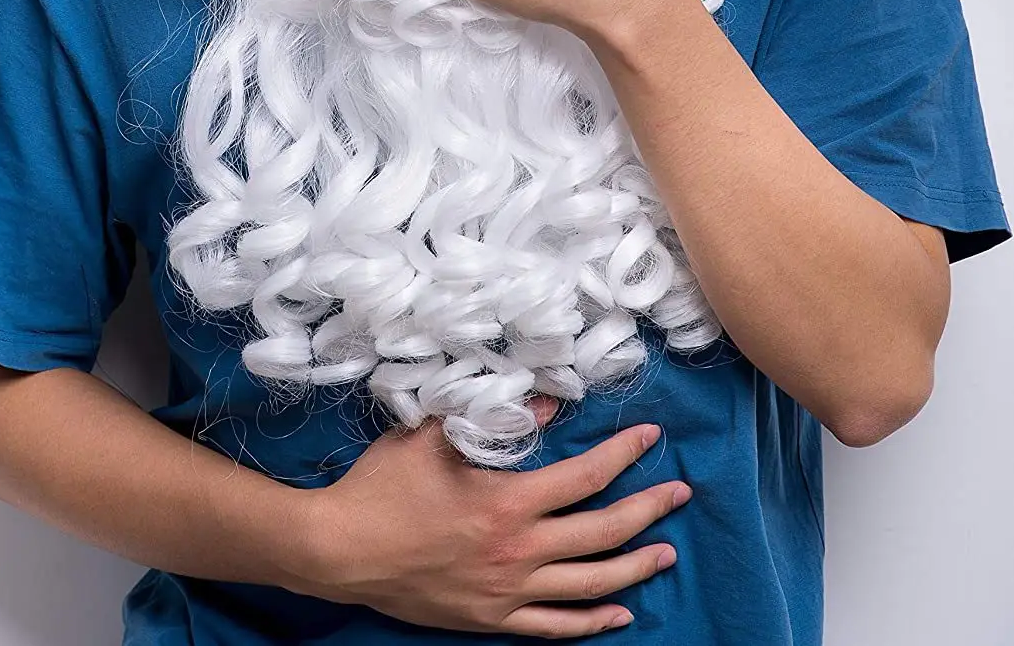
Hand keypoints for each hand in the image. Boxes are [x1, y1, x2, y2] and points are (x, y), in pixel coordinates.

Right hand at [299, 397, 690, 635]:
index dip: (624, 455)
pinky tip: (620, 614)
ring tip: (666, 552)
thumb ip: (493, 415)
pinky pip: (556, 627)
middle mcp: (520, 550)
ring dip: (635, 566)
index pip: (587, 475)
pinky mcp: (492, 619)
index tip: (650, 437)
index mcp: (510, 501)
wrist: (341, 550)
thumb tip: (546, 398)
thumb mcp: (434, 434)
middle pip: (603, 531)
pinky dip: (593, 622)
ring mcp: (509, 591)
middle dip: (648, 509)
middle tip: (680, 493)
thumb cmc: (384, 486)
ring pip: (590, 584)